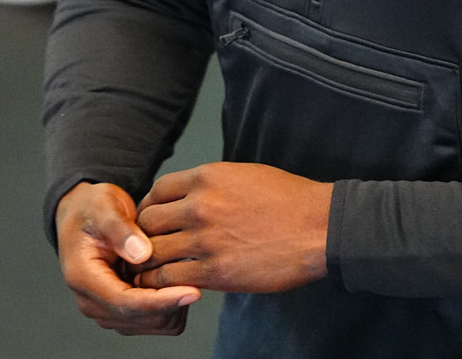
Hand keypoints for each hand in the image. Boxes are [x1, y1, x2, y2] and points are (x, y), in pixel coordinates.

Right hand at [55, 181, 201, 335]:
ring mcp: (107, 310)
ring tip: (180, 267)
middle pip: (143, 319)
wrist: (86, 216)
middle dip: (172, 299)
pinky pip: (158, 320)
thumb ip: (120, 230)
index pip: (126, 304)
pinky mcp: (122, 312)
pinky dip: (172, 304)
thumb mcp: (103, 207)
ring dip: (174, 302)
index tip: (194, 291)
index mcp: (83, 278)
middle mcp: (92, 302)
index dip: (161, 300)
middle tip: (191, 266)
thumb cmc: (93, 209)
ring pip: (155, 324)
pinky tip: (175, 276)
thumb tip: (142, 254)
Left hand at [134, 162, 330, 294]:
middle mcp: (200, 206)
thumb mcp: (246, 175)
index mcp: (208, 177)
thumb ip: (213, 185)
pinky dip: (161, 284)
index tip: (152, 219)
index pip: (158, 189)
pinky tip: (165, 286)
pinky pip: (169, 278)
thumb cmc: (290, 200)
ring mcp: (205, 240)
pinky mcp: (215, 271)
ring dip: (148, 263)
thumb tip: (190, 196)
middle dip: (142, 235)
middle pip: (147, 221)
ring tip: (148, 270)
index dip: (150, 205)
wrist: (318, 228)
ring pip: (152, 252)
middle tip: (145, 247)